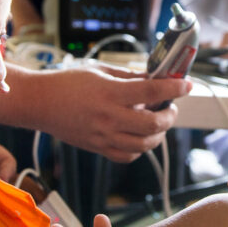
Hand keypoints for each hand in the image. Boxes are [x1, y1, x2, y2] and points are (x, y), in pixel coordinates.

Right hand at [13, 64, 191, 162]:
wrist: (41, 103)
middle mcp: (109, 117)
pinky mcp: (98, 148)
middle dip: (170, 116)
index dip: (173, 88)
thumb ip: (130, 76)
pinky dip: (140, 147)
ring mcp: (104, 136)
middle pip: (152, 124)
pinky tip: (140, 135)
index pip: (151, 92)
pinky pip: (128, 155)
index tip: (186, 84)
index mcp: (110, 93)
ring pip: (144, 144)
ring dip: (158, 133)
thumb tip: (155, 78)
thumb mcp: (101, 71)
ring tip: (158, 122)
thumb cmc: (69, 82)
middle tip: (171, 107)